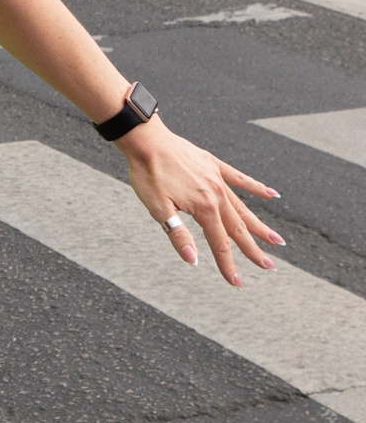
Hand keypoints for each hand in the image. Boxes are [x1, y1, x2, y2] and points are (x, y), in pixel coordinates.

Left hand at [115, 117, 281, 285]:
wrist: (146, 140)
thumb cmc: (148, 175)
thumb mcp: (157, 209)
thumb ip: (178, 235)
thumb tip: (194, 260)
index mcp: (204, 208)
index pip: (219, 243)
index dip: (227, 265)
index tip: (237, 283)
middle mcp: (217, 195)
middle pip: (238, 228)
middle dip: (253, 250)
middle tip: (269, 267)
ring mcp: (218, 179)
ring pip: (243, 207)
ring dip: (259, 225)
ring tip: (277, 240)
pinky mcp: (214, 165)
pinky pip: (240, 179)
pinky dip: (256, 187)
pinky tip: (272, 194)